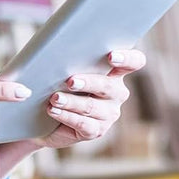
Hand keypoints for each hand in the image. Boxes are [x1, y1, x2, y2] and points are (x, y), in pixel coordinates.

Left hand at [27, 49, 146, 150]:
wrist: (44, 117)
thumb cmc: (56, 85)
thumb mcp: (64, 70)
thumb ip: (70, 59)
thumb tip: (57, 47)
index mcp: (114, 73)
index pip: (134, 62)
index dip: (128, 58)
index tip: (111, 56)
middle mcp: (116, 93)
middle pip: (109, 86)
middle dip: (89, 82)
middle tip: (70, 81)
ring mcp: (108, 114)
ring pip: (92, 107)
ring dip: (71, 102)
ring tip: (55, 98)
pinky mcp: (96, 130)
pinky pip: (83, 123)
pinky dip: (66, 116)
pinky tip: (54, 110)